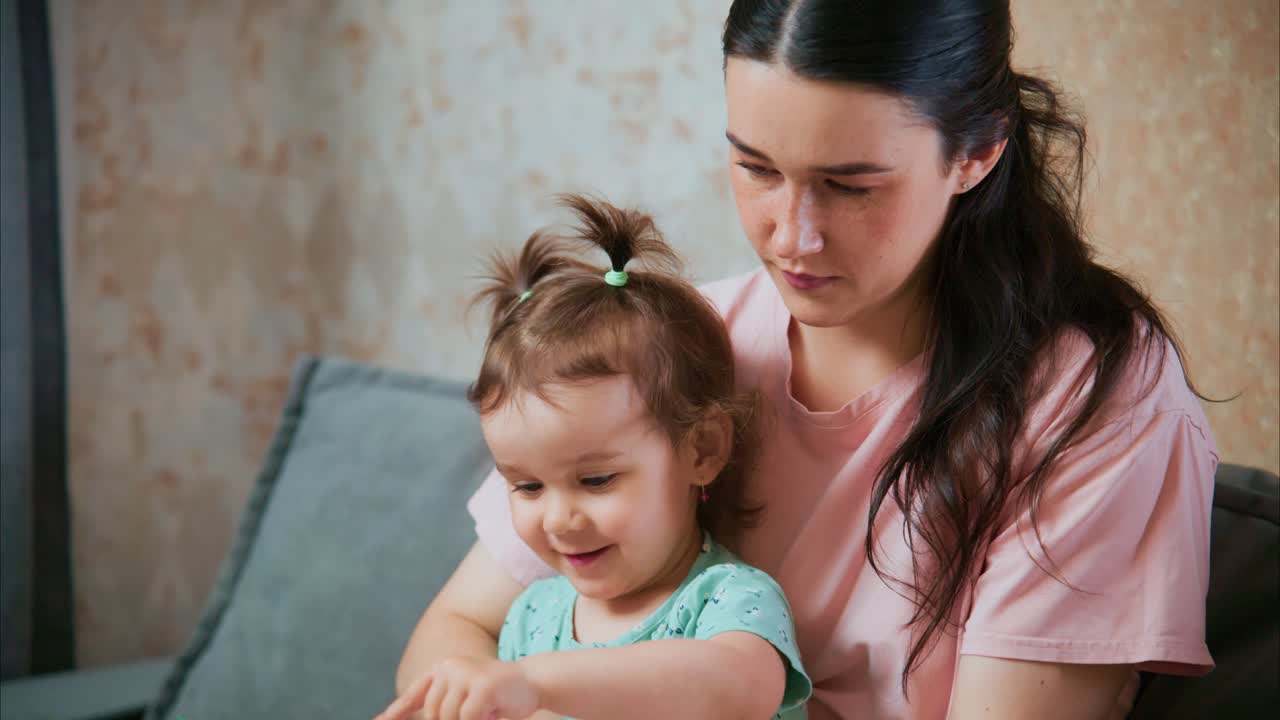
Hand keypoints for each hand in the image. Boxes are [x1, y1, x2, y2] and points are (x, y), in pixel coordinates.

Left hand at [374, 656, 540, 719]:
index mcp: (442, 668)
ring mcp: (465, 673)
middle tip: (476, 714)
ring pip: (449, 717)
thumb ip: (443, 706)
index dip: (396, 711)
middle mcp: (450, 666)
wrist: (533, 681)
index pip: (415, 694)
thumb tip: (427, 717)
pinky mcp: (481, 685)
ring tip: (487, 711)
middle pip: (434, 713)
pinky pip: (467, 717)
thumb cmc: (498, 695)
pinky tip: (493, 712)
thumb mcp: (465, 698)